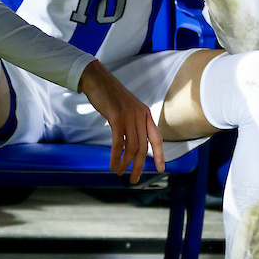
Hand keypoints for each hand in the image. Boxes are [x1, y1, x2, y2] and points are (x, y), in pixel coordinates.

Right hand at [79, 60, 164, 183]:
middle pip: (144, 147)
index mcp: (145, 114)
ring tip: (120, 173)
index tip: (161, 169)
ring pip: (132, 147)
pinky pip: (119, 143)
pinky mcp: (116, 117)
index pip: (156, 138)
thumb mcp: (127, 108)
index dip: (160, 155)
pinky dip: (116, 156)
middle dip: (139, 166)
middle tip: (134, 179)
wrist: (97, 79)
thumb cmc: (109, 95)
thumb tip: (129, 143)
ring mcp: (129, 116)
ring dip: (126, 163)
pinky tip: (113, 164)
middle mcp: (140, 115)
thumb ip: (132, 122)